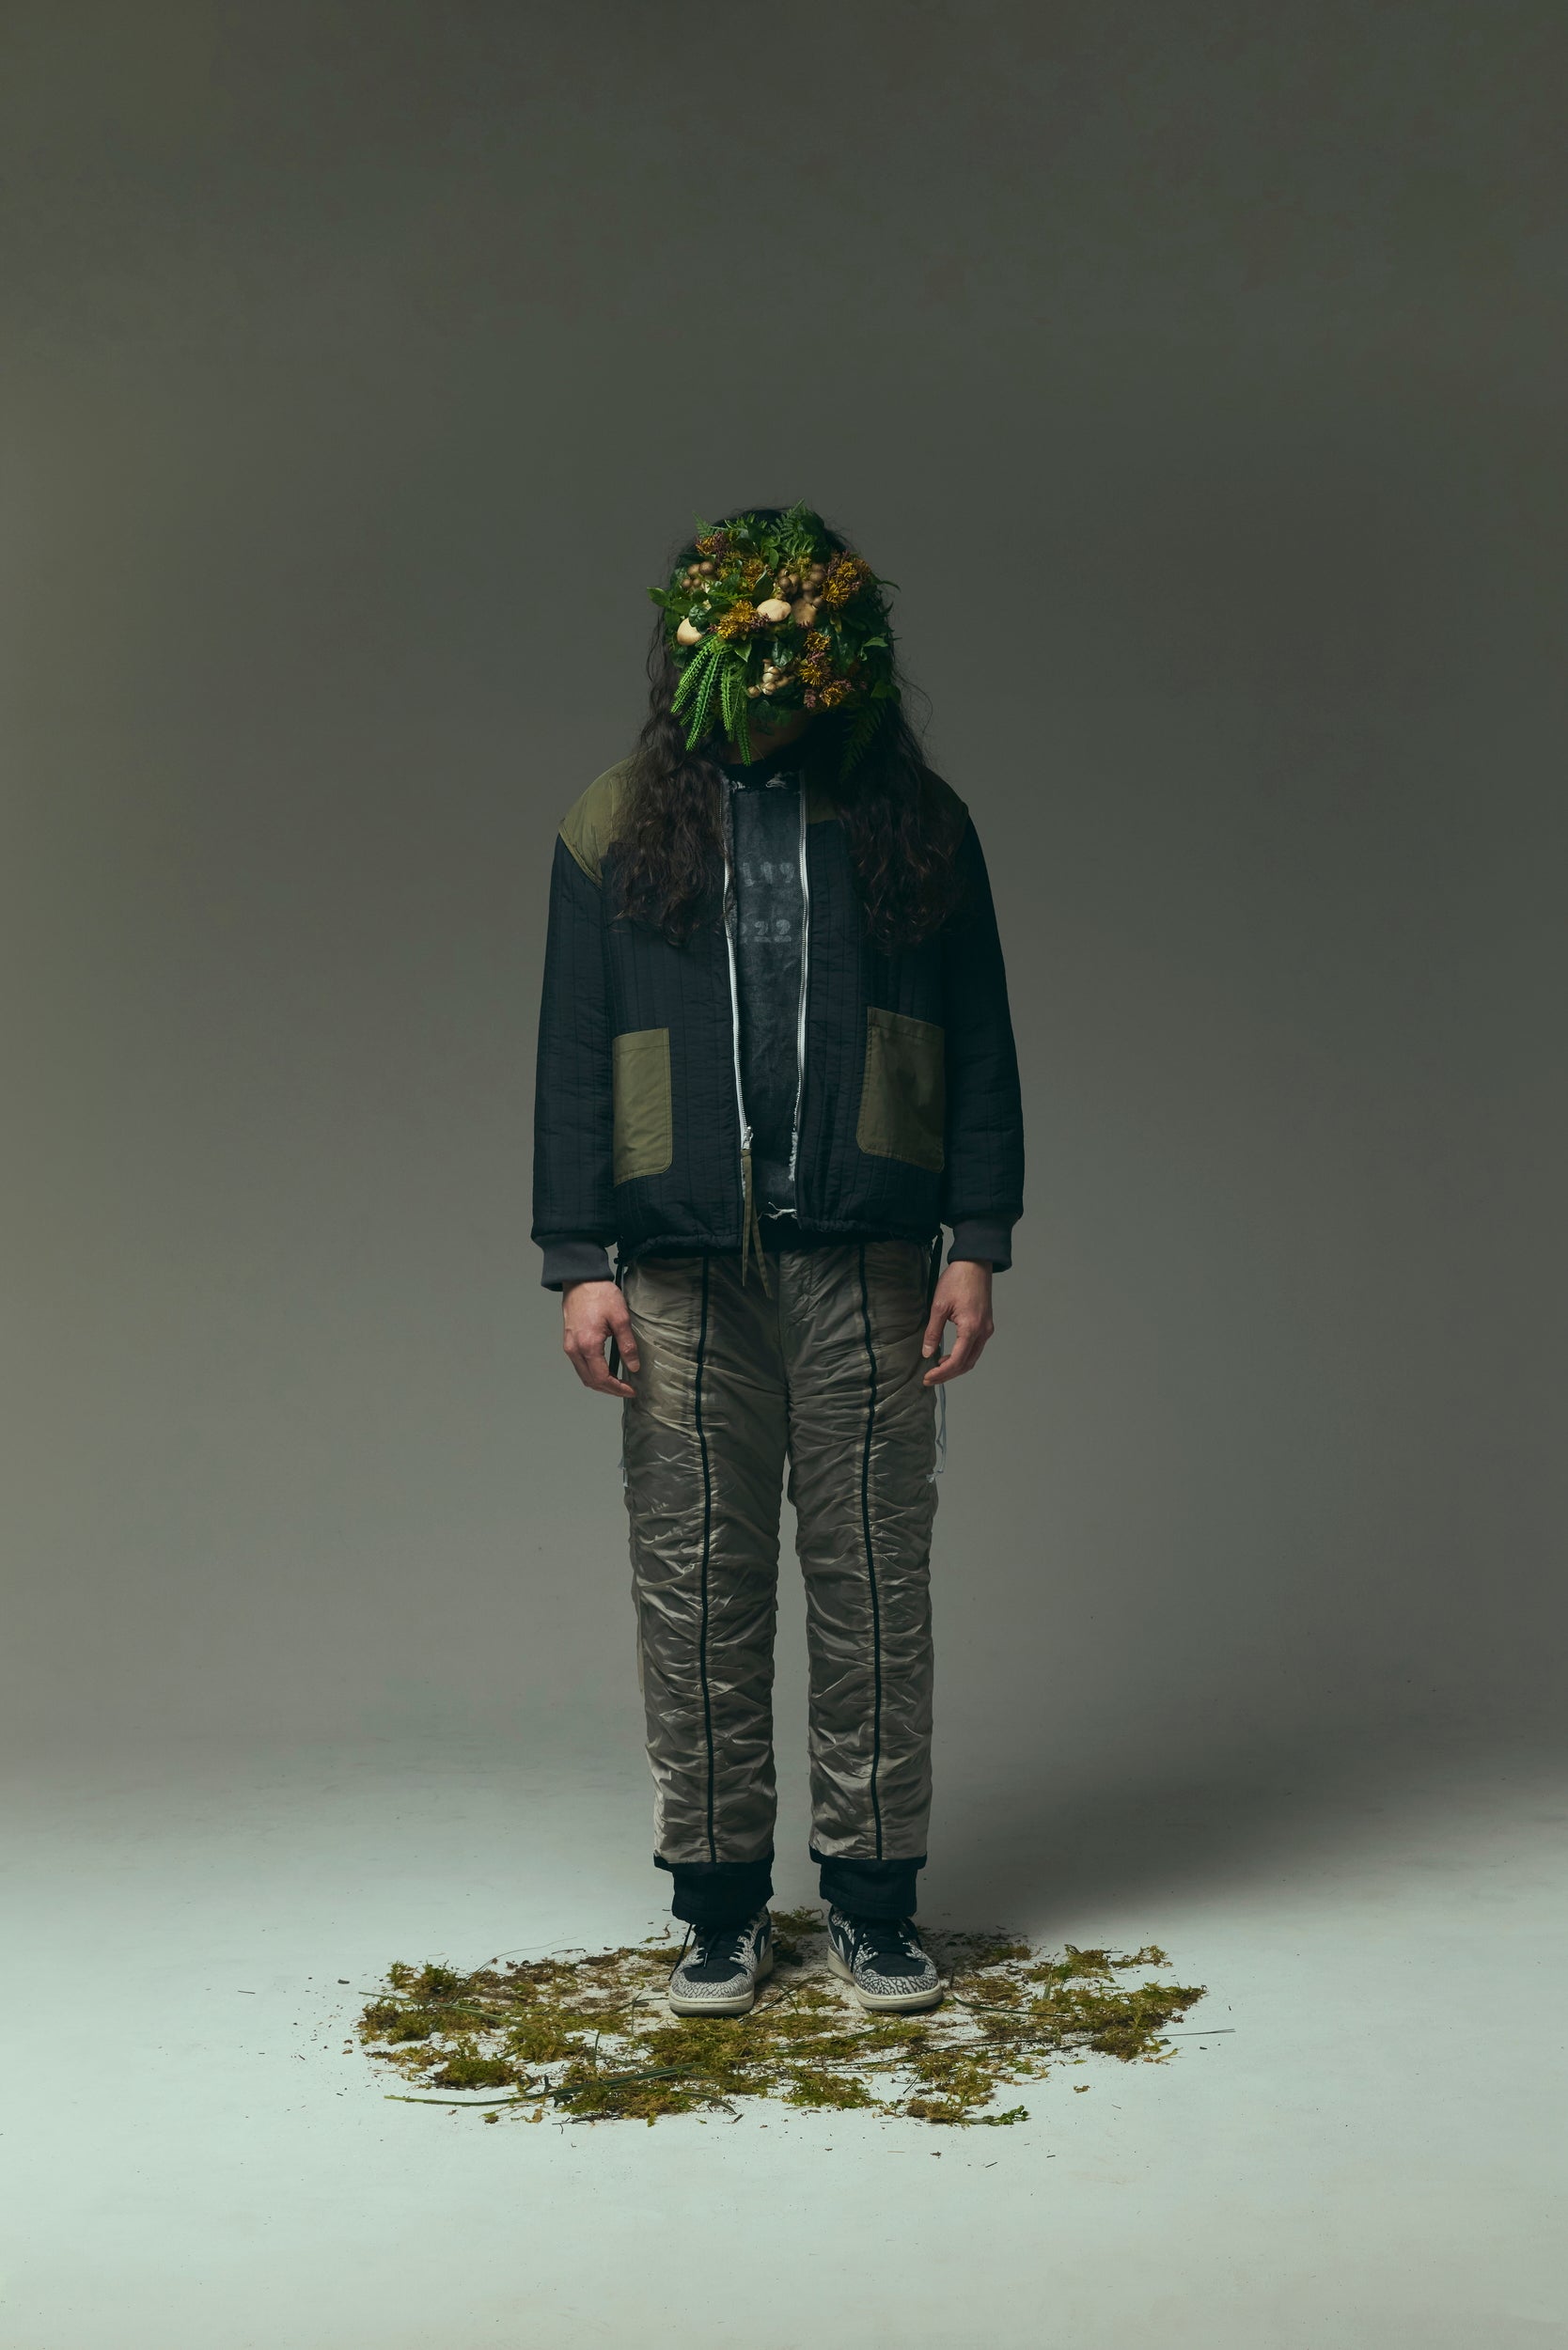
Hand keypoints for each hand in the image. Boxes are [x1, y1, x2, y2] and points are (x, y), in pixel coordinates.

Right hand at [561, 1278, 639, 1398]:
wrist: (581, 1279)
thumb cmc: (599, 1295)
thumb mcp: (620, 1318)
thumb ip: (627, 1345)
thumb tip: (633, 1366)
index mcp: (588, 1345)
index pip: (602, 1378)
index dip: (617, 1388)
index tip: (630, 1390)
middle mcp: (575, 1349)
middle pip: (590, 1381)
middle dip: (609, 1389)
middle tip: (625, 1389)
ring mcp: (569, 1346)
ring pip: (583, 1375)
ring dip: (600, 1382)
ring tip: (617, 1383)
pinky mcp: (568, 1341)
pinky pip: (579, 1365)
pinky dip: (592, 1372)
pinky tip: (604, 1369)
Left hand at [921, 1260, 993, 1385]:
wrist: (975, 1263)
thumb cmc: (957, 1280)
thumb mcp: (939, 1306)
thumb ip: (933, 1332)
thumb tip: (927, 1352)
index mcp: (971, 1328)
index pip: (957, 1361)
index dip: (942, 1373)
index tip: (928, 1377)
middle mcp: (983, 1332)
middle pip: (967, 1364)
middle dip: (948, 1374)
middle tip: (930, 1378)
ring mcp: (987, 1328)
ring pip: (973, 1357)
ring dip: (956, 1366)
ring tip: (937, 1369)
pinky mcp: (986, 1324)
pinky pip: (976, 1348)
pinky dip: (963, 1356)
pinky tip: (949, 1355)